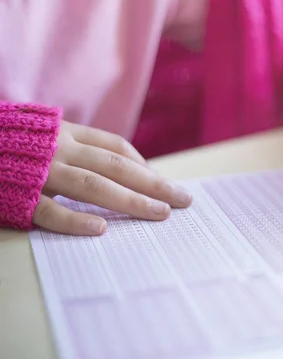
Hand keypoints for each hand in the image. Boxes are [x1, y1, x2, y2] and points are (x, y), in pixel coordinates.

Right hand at [33, 121, 192, 235]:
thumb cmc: (10, 146)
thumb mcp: (46, 138)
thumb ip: (78, 150)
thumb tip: (125, 170)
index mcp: (67, 135)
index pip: (116, 149)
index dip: (145, 167)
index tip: (166, 184)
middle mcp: (60, 150)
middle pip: (116, 166)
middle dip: (154, 184)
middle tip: (183, 200)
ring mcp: (41, 172)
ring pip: (92, 186)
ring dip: (130, 200)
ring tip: (160, 213)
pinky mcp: (19, 194)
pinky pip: (50, 211)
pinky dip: (75, 220)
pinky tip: (101, 229)